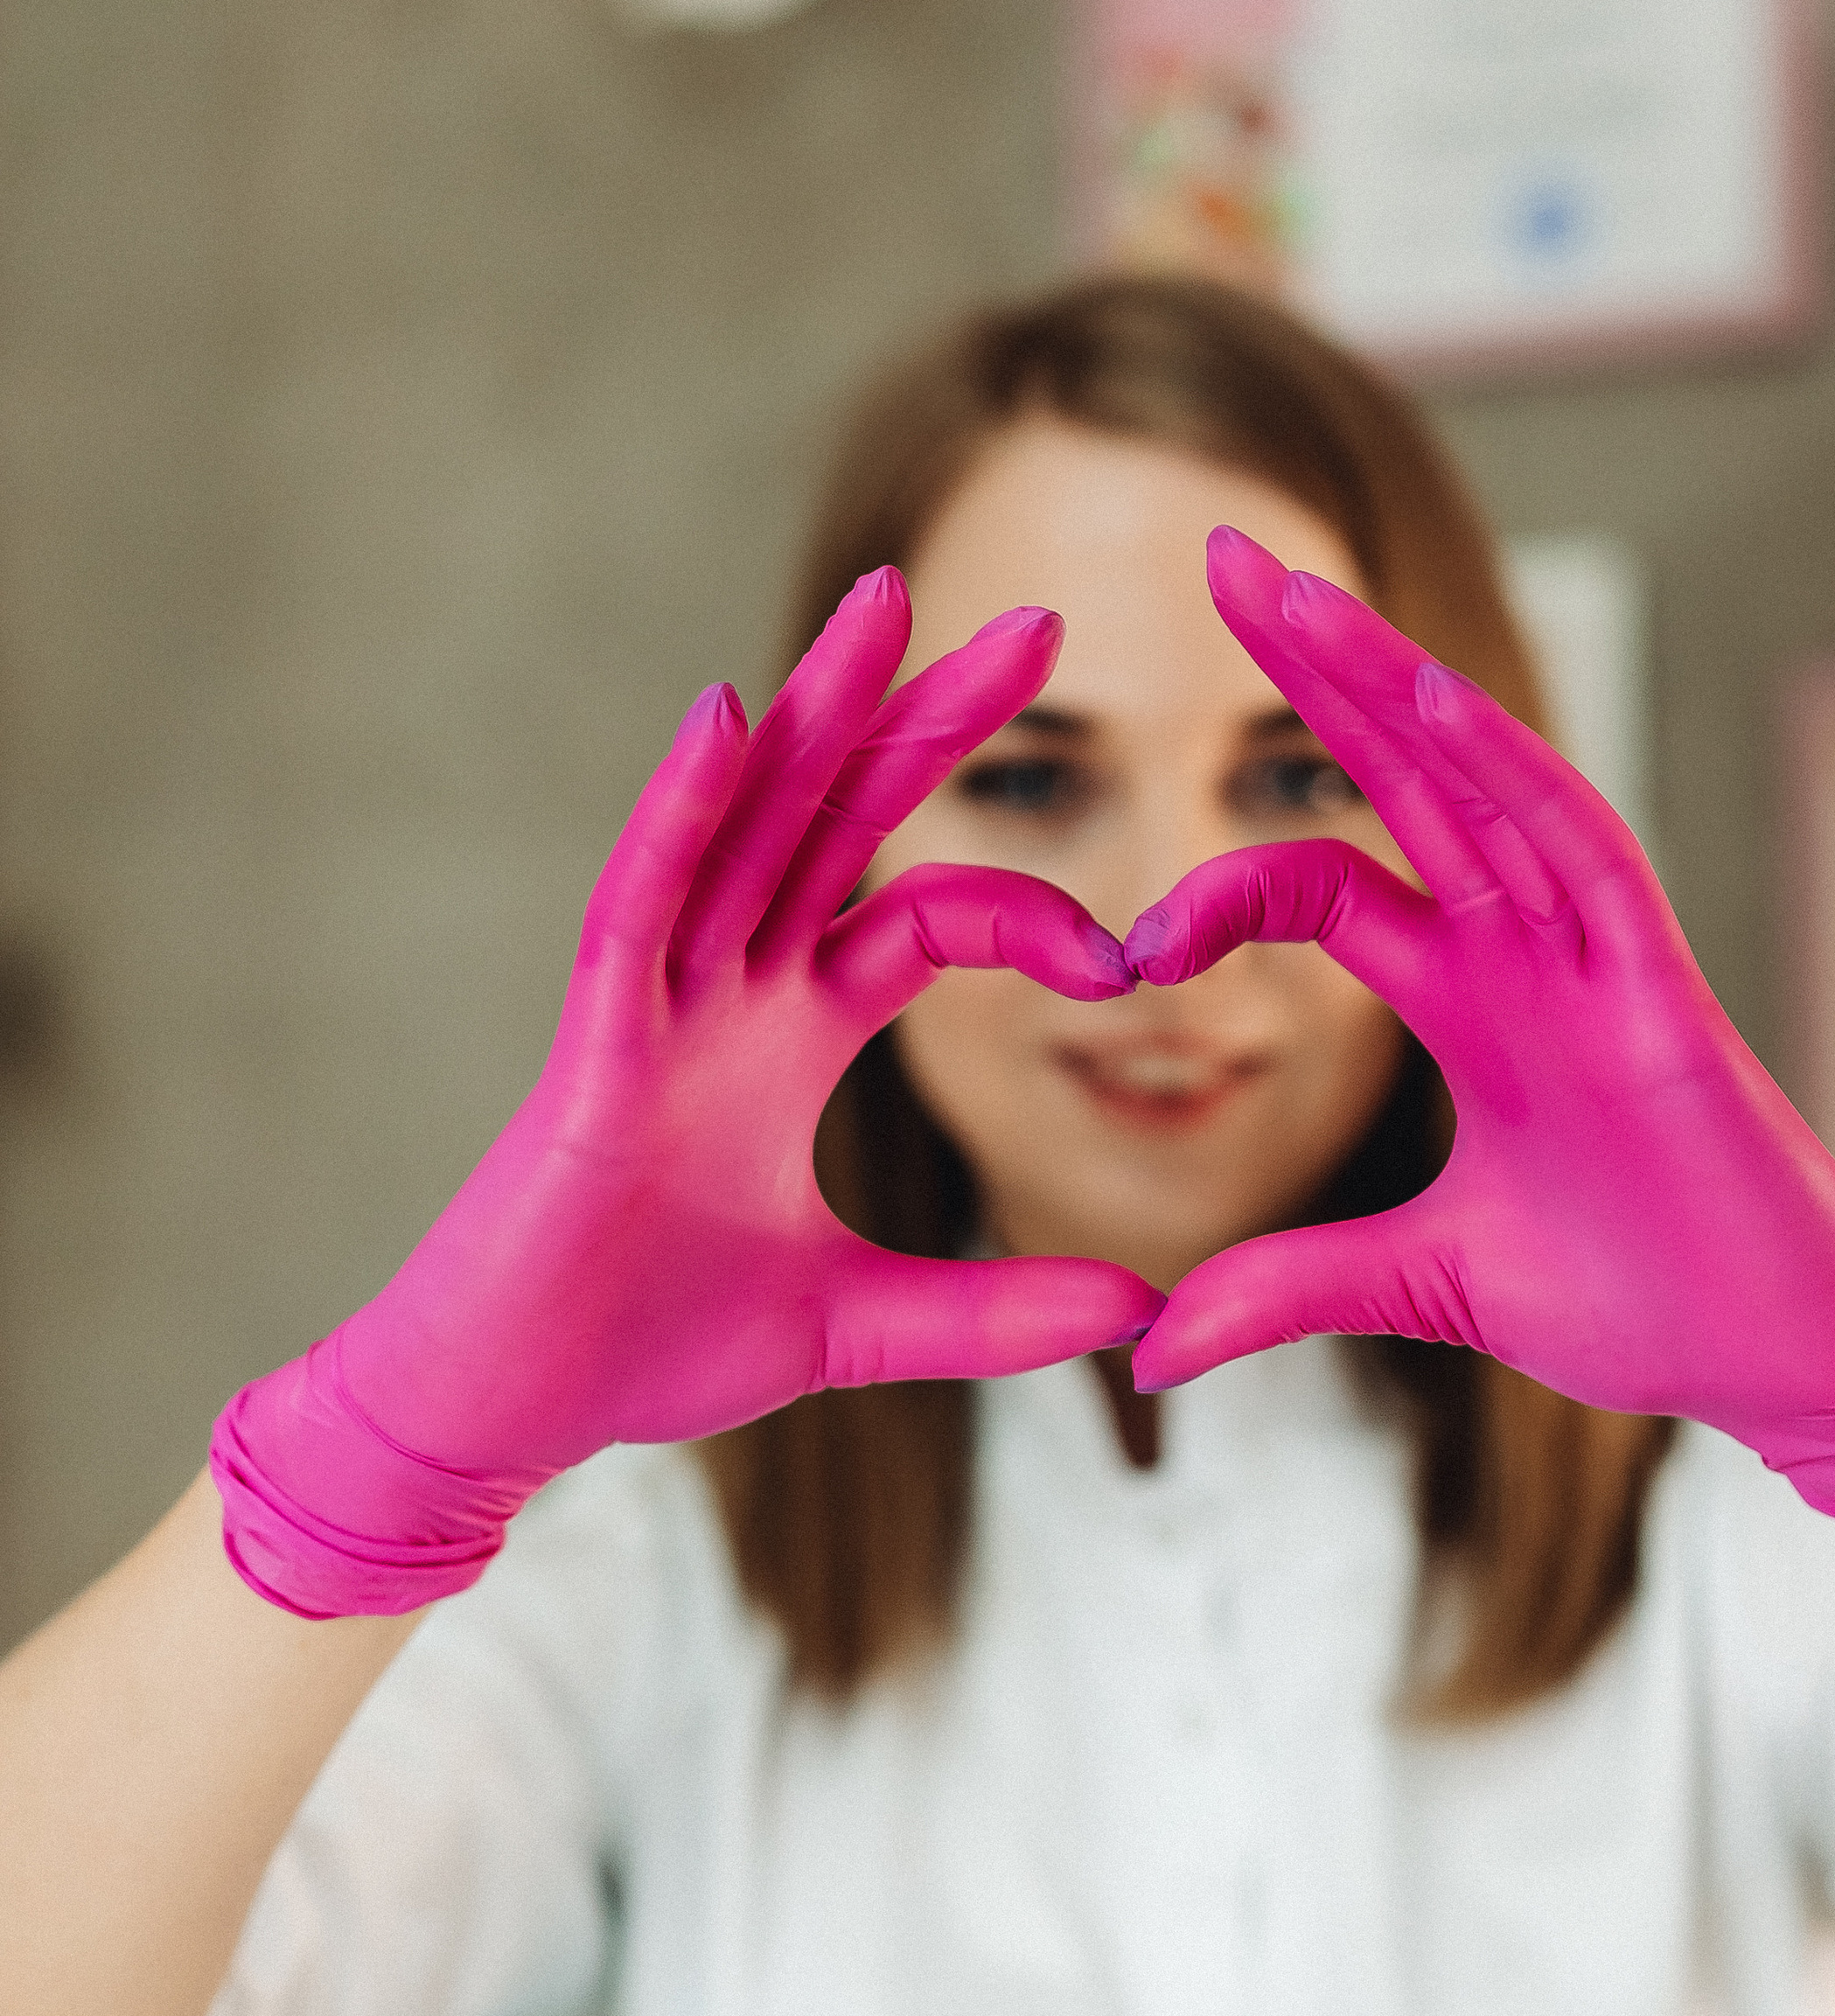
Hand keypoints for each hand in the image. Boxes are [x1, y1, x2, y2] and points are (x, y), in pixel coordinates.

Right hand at [213, 573, 1161, 1615]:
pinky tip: (726, 718)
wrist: (509, 1411)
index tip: (1130, 958)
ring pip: (745, 824)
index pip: (925, 918)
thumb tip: (1145, 1312)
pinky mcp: (593, 1053)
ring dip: (814, 713)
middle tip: (1042, 628)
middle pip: (842, 821)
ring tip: (889, 604)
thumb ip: (995, 1312)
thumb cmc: (648, 1349)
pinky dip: (678, 813)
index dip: (1027, 915)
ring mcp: (656, 1009)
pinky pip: (637, 908)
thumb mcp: (857, 1326)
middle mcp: (728, 992)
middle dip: (931, 722)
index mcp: (789, 1034)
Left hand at [1123, 530, 1834, 1645]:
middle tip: (1221, 553)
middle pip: (1405, 773)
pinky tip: (1433, 694)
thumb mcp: (1421, 1286)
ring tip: (1294, 592)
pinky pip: (1584, 849)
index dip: (1224, 884)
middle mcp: (1527, 950)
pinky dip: (1511, 769)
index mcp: (1471, 1001)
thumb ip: (1287, 1288)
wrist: (1774, 1365)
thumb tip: (1146, 1347)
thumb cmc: (1637, 1302)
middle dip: (1317, 666)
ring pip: (1484, 779)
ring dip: (1388, 680)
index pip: (1330, 885)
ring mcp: (1596, 959)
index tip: (1122, 943)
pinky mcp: (1660, 992)